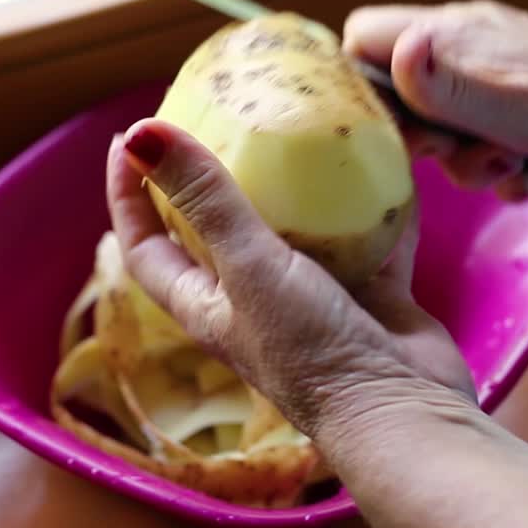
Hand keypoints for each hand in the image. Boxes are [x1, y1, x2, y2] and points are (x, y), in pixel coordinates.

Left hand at [104, 119, 475, 444]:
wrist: (401, 411)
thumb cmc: (310, 349)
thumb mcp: (249, 266)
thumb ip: (204, 200)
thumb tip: (138, 133)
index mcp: (206, 303)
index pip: (145, 245)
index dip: (128, 194)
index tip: (127, 138)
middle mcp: (253, 300)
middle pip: (217, 229)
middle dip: (213, 175)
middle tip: (220, 116)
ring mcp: (313, 297)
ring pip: (298, 228)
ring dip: (299, 185)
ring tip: (303, 128)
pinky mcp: (369, 293)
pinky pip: (369, 238)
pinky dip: (375, 206)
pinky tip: (385, 162)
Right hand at [343, 0, 527, 196]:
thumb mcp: (509, 106)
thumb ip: (442, 84)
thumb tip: (391, 50)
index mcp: (451, 35)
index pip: (364, 37)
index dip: (360, 84)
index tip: (387, 130)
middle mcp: (465, 44)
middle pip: (400, 89)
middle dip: (422, 136)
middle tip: (454, 154)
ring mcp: (492, 71)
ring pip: (442, 121)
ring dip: (466, 159)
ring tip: (506, 168)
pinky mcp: (518, 98)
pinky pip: (480, 134)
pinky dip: (497, 163)